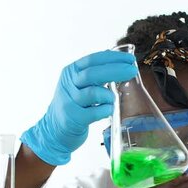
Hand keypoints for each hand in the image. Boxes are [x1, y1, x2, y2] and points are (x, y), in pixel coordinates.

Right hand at [20, 50, 136, 165]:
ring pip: (93, 93)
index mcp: (71, 72)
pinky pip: (95, 112)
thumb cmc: (74, 105)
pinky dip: (106, 110)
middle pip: (93, 74)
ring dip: (108, 95)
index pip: (93, 60)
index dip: (113, 58)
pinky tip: (108, 111)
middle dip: (116, 70)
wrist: (54, 129)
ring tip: (112, 99)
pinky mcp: (73, 119)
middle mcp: (68, 84)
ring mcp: (69, 102)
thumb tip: (118, 61)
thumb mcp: (78, 84)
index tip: (130, 59)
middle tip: (132, 71)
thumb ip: (95, 74)